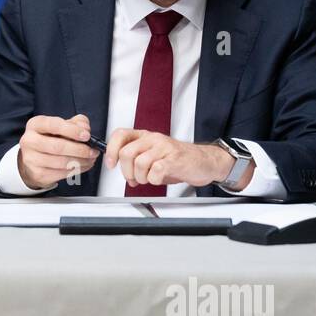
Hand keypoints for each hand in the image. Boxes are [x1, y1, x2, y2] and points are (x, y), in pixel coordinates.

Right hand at [16, 114, 99, 189]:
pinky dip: (77, 170)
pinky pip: (61, 173)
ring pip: (61, 162)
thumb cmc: (49, 139)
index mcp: (35, 125)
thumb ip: (76, 122)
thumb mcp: (61, 126)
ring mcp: (32, 159)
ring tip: (90, 159)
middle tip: (92, 151)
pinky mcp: (38, 174)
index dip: (72, 130)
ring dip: (81, 161)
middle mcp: (30, 141)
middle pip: (58, 147)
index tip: (86, 135)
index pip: (53, 125)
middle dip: (80, 149)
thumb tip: (85, 128)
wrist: (33, 158)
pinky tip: (83, 165)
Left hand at [105, 129, 246, 189]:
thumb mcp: (153, 157)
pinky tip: (159, 179)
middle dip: (126, 171)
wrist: (204, 161)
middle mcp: (153, 139)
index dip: (111, 150)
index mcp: (145, 136)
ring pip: (139, 163)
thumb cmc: (178, 160)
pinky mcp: (175, 159)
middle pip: (126, 153)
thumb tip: (126, 175)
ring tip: (148, 179)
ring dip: (140, 177)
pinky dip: (153, 180)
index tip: (111, 164)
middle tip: (134, 178)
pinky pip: (156, 170)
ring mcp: (164, 148)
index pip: (120, 135)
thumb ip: (137, 163)